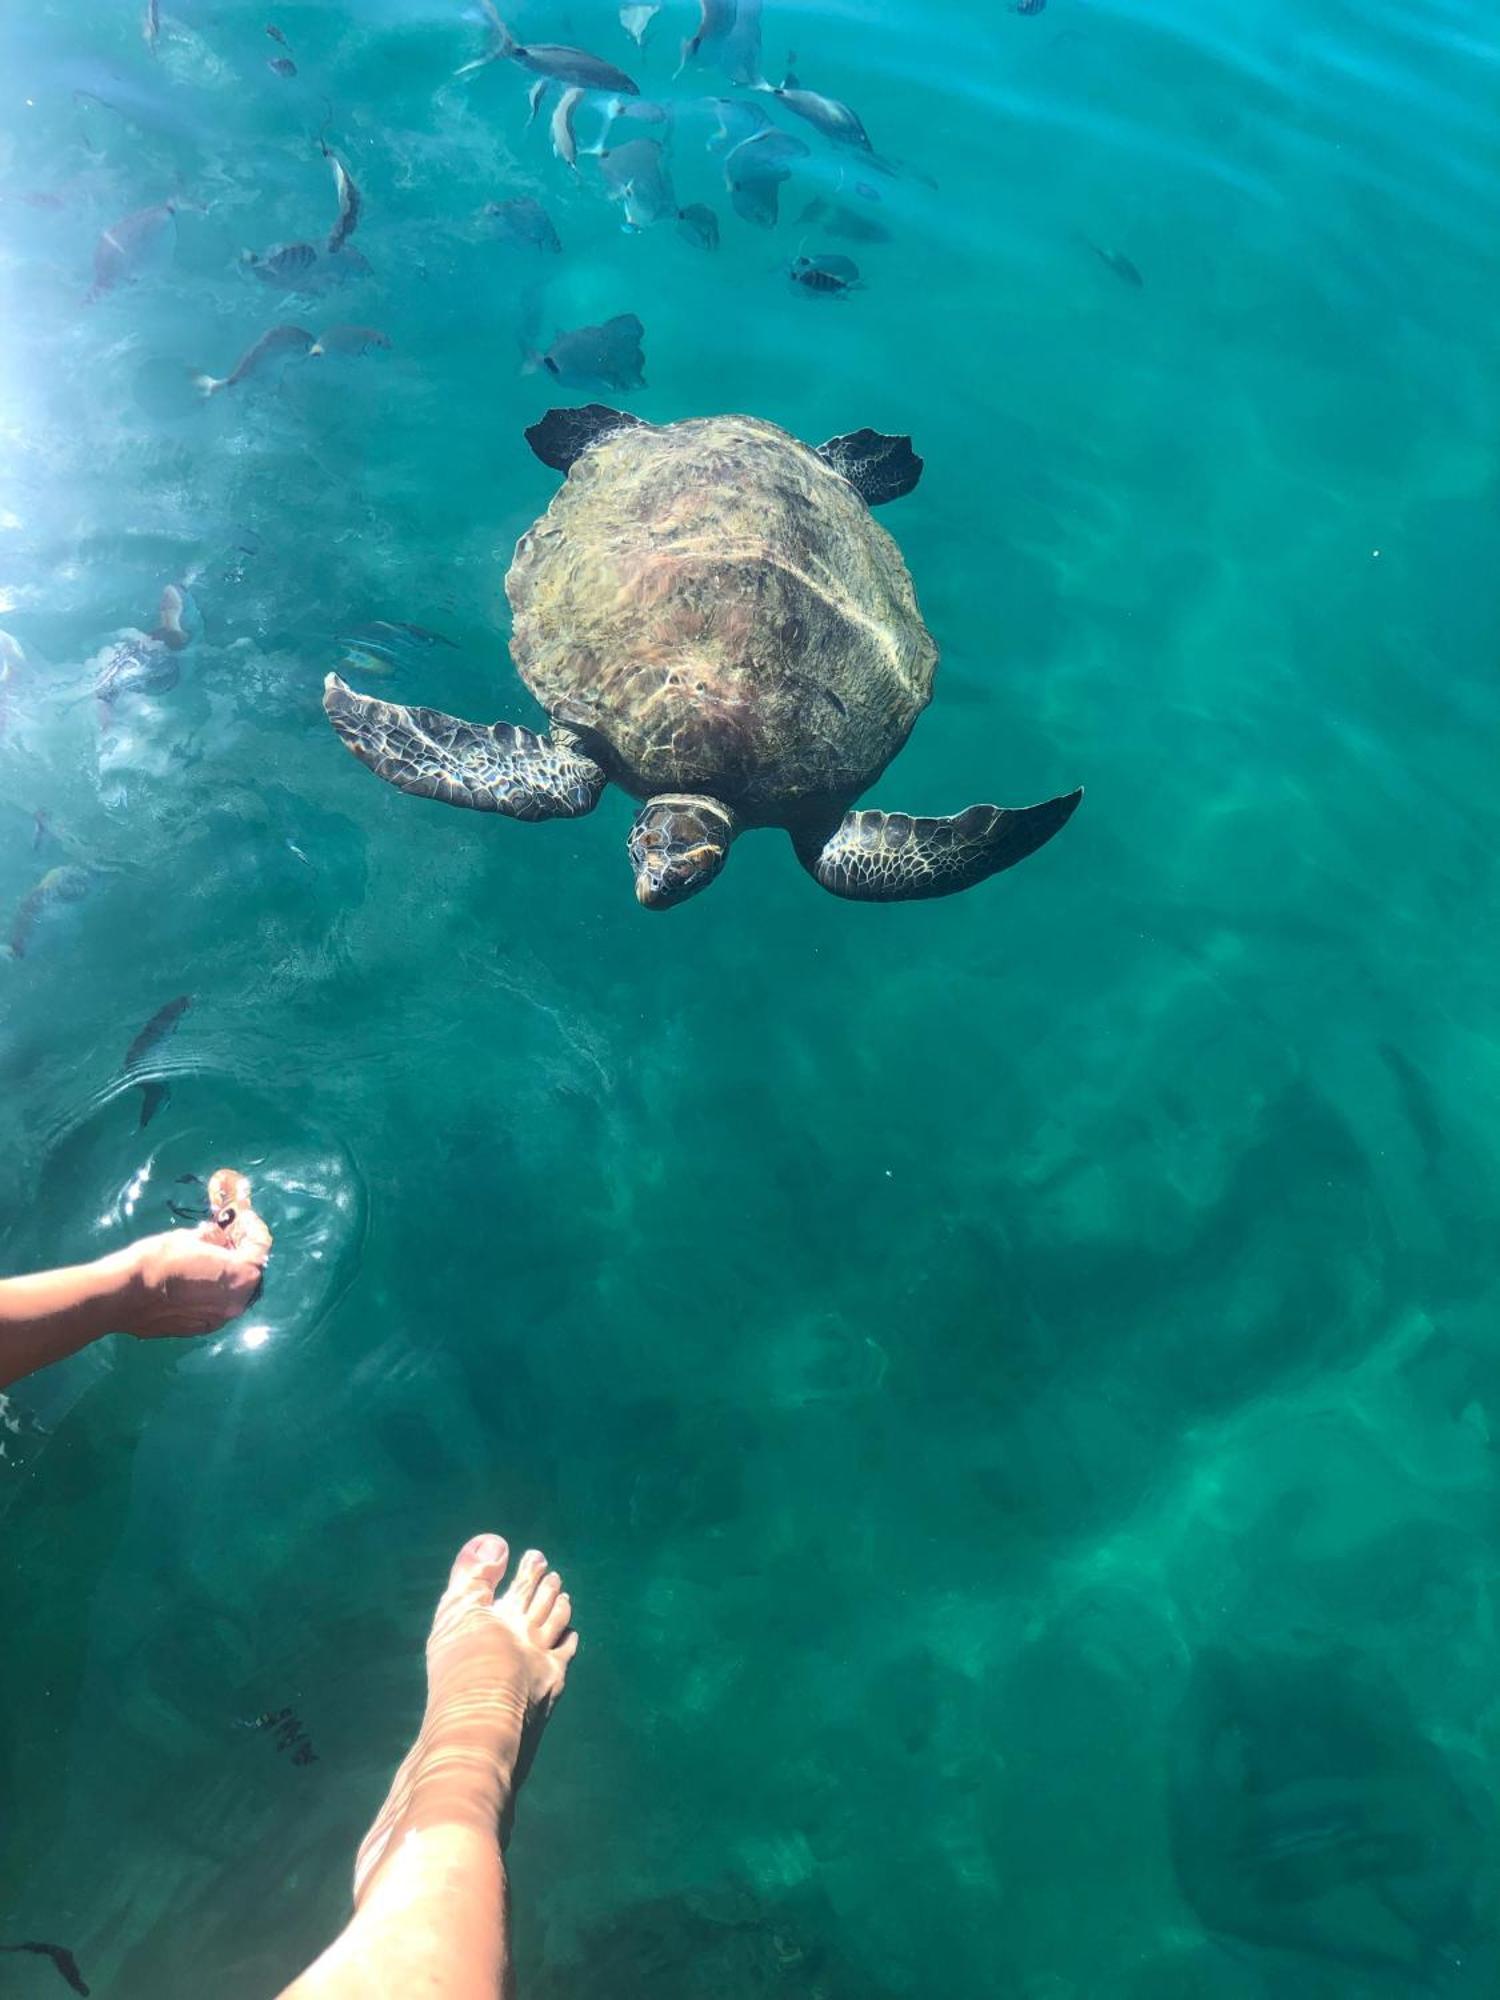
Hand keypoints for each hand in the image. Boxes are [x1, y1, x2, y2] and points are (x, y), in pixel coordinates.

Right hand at [121, 1172, 271, 1339]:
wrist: (122, 1295)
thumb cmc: (158, 1260)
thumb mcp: (189, 1237)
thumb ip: (213, 1238)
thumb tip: (219, 1235)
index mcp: (240, 1276)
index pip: (260, 1248)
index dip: (252, 1230)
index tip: (243, 1219)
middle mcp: (236, 1303)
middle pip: (249, 1273)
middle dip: (242, 1253)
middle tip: (227, 1237)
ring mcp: (218, 1320)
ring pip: (233, 1292)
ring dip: (228, 1275)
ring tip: (210, 1258)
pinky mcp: (199, 1329)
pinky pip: (216, 1306)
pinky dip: (213, 1292)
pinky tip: (197, 1280)